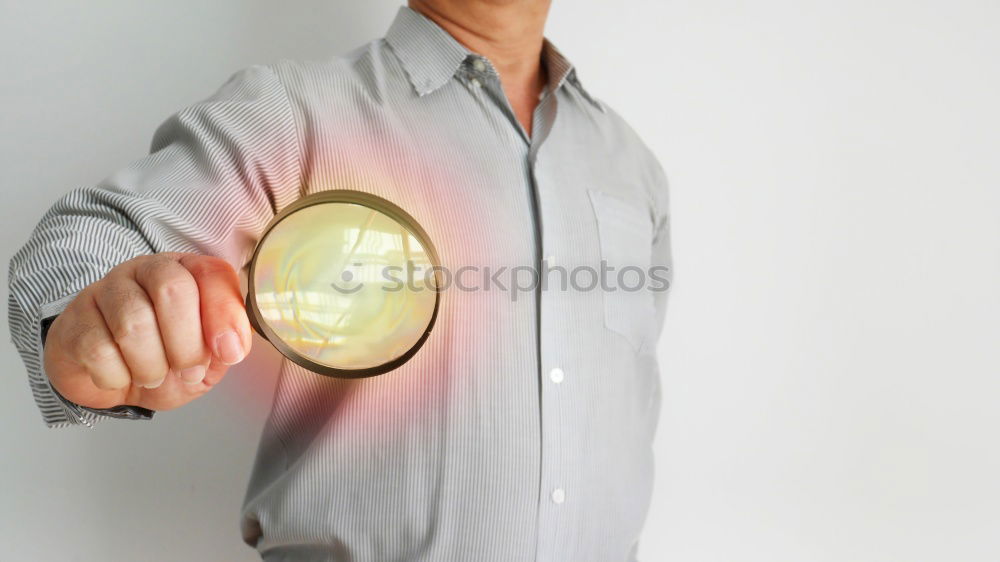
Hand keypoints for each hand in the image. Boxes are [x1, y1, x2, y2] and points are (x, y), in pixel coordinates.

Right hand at [43, 252, 251, 411]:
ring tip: (153, 376)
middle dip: (187, 345)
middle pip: (173, 290)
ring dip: (151, 366)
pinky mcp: (76, 319)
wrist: (115, 381)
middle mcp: (147, 270)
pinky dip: (117, 376)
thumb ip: (227, 345)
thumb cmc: (167, 359)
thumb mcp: (209, 356)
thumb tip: (232, 345)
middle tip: (190, 371)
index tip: (229, 353)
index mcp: (188, 271)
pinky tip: (121, 375)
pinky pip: (98, 350)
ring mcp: (107, 290)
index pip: (213, 274)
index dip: (225, 316)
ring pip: (134, 324)